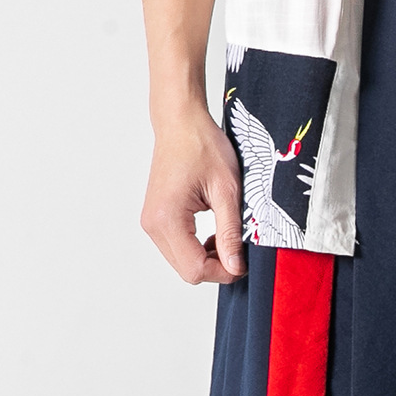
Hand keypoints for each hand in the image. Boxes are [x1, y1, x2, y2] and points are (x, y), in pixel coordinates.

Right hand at [140, 106, 245, 283]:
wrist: (180, 123)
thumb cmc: (202, 146)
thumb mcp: (227, 191)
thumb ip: (230, 233)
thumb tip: (235, 267)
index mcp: (168, 219)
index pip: (195, 269)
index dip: (224, 272)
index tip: (244, 262)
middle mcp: (153, 225)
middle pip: (187, 271)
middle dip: (216, 267)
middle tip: (238, 248)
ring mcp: (151, 223)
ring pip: (183, 263)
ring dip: (207, 258)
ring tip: (226, 236)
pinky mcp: (155, 219)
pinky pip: (178, 249)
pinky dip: (198, 249)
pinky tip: (213, 232)